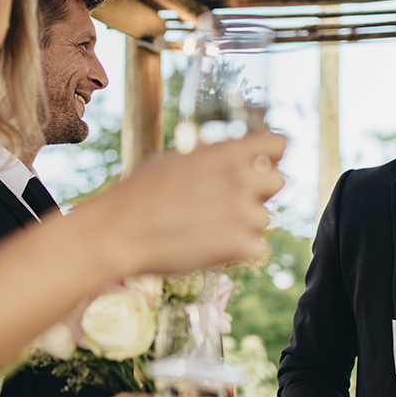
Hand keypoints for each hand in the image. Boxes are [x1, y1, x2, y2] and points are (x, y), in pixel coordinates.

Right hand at [71, 132, 286, 276]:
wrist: (117, 232)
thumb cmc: (136, 194)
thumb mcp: (174, 160)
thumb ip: (210, 157)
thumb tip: (229, 156)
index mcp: (226, 151)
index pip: (279, 143)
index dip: (270, 156)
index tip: (257, 166)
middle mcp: (240, 178)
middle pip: (278, 182)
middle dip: (258, 193)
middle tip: (228, 204)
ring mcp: (241, 212)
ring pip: (265, 220)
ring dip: (244, 226)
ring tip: (209, 229)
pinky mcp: (238, 246)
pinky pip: (257, 250)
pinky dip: (238, 253)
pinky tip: (210, 248)